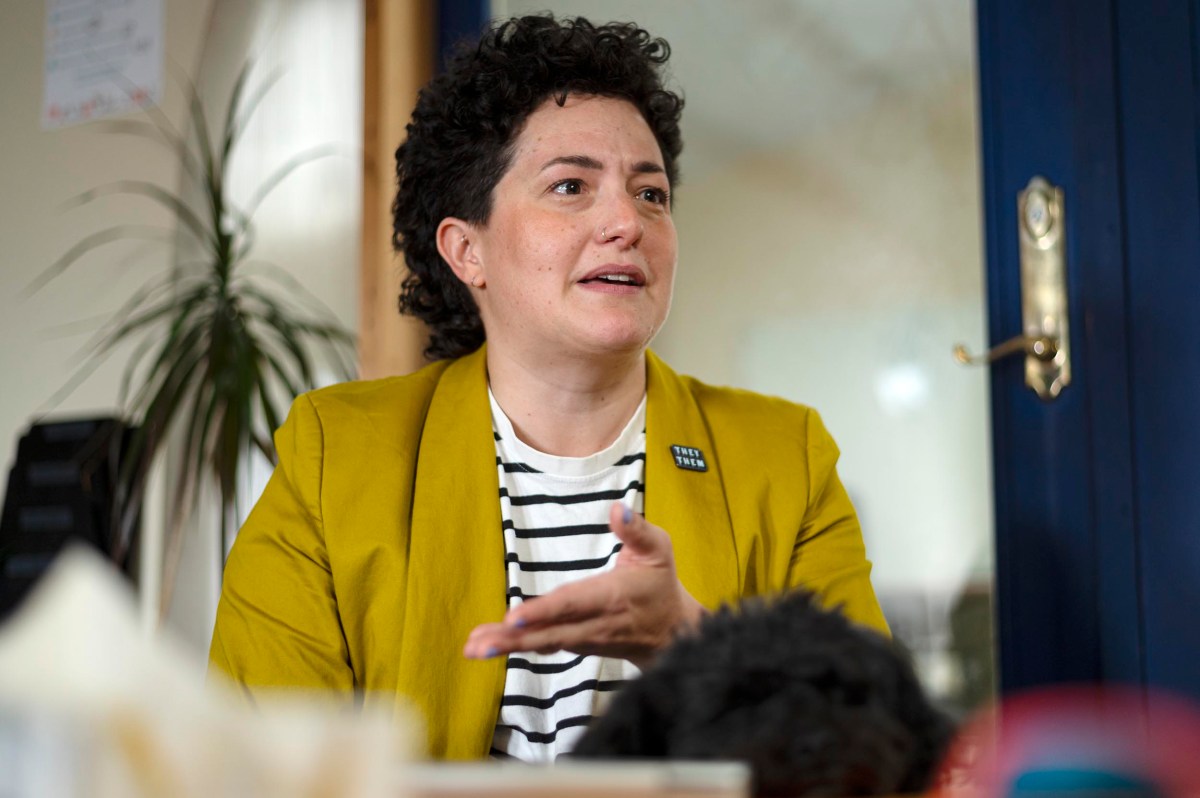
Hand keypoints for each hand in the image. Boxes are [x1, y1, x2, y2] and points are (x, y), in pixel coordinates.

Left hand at [463, 502, 705, 668]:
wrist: (673, 632)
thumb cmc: (660, 583)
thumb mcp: (658, 549)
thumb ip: (636, 529)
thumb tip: (617, 508)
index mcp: (612, 596)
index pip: (573, 604)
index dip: (544, 612)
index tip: (514, 618)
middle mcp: (595, 623)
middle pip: (551, 633)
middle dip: (514, 639)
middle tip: (479, 645)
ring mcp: (585, 638)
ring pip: (543, 643)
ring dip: (508, 646)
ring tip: (473, 648)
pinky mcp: (577, 644)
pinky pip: (544, 646)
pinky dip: (517, 647)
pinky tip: (488, 646)